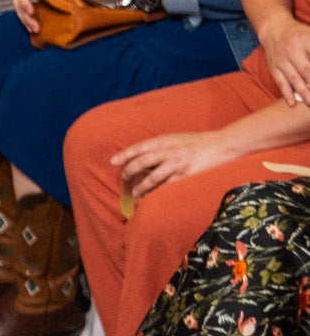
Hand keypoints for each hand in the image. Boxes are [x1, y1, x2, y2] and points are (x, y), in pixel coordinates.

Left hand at [113, 130, 227, 197]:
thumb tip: (144, 155)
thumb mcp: (176, 138)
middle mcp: (169, 151)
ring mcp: (177, 164)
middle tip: (124, 178)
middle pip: (142, 162)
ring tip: (135, 192)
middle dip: (130, 171)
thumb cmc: (198, 142)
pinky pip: (168, 186)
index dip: (124, 154)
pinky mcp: (186, 175)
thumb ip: (161, 145)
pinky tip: (152, 197)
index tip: (113, 161)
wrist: (222, 145)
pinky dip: (158, 192)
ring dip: (141, 186)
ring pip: (153, 177)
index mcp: (165, 140)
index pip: (139, 147)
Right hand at [259, 10, 309, 107]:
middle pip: (307, 70)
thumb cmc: (300, 34)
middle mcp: (293, 51)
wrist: (274, 29)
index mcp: (306, 41)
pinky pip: (280, 82)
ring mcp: (283, 60)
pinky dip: (286, 93)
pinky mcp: (274, 67)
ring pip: (294, 79)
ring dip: (303, 92)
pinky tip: (292, 103)